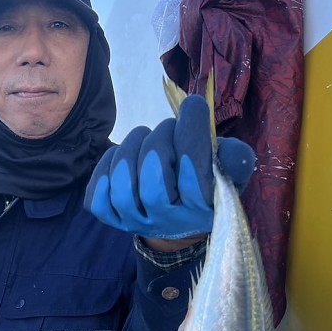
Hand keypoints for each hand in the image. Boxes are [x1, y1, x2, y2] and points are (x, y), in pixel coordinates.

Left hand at [85, 95, 255, 240]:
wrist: (181, 218)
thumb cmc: (207, 182)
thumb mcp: (229, 170)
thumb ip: (234, 158)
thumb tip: (224, 150)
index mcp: (203, 210)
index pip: (193, 175)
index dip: (191, 134)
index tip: (193, 106)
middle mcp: (169, 223)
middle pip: (152, 183)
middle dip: (158, 142)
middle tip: (167, 128)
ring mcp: (138, 224)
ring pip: (122, 189)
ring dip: (130, 151)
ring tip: (144, 138)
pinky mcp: (114, 221)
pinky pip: (98, 198)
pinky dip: (105, 171)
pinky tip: (121, 161)